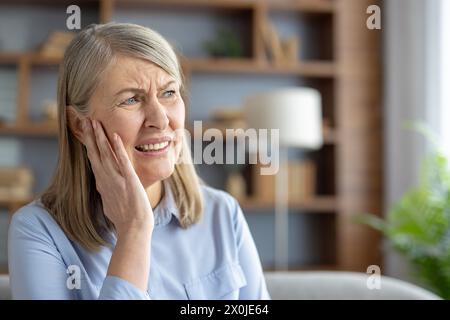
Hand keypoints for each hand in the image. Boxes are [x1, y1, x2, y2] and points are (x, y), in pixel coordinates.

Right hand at [83, 118, 153, 234]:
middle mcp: (106, 179)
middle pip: (96, 153)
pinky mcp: (129, 180)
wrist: (133, 228)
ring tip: (95, 122)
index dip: (89, 144)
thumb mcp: (110, 204)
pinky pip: (122, 161)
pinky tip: (115, 136)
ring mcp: (116, 179)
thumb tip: (101, 189)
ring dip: (100, 137)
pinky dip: (118, 148)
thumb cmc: (124, 218)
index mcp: (102, 183)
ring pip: (106, 154)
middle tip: (86, 119)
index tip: (86, 132)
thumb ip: (105, 193)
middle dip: (91, 136)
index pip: (93, 159)